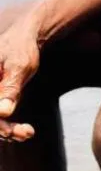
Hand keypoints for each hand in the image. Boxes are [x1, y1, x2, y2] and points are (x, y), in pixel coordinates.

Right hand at [0, 19, 40, 141]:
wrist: (24, 37)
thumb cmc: (22, 48)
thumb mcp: (20, 67)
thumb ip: (11, 89)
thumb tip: (3, 112)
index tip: (11, 131)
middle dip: (2, 129)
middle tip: (27, 133)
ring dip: (6, 131)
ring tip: (28, 132)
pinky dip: (7, 127)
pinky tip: (24, 131)